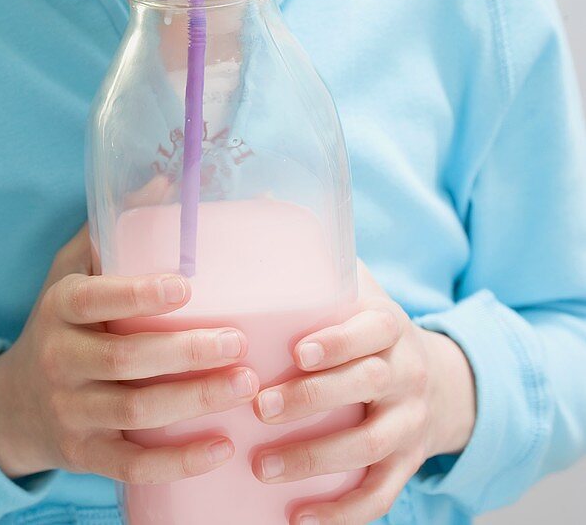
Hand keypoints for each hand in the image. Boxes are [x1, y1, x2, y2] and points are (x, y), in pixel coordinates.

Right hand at [0, 222, 259, 483]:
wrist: (12, 404)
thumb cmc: (62, 322)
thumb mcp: (73, 269)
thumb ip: (115, 227)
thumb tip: (169, 178)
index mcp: (60, 306)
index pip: (95, 299)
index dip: (138, 294)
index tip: (187, 286)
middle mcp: (60, 359)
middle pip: (125, 358)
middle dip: (185, 352)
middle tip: (238, 340)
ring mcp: (71, 411)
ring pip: (134, 412)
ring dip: (193, 401)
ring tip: (245, 384)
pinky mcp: (84, 456)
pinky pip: (133, 464)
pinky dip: (178, 461)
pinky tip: (222, 447)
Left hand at [250, 258, 476, 523]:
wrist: (440, 381)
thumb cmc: (371, 329)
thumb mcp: (359, 289)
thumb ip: (317, 258)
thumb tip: (263, 206)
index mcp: (390, 326)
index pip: (372, 330)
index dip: (339, 341)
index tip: (299, 350)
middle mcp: (407, 373)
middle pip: (366, 385)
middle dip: (312, 398)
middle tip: (260, 407)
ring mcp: (410, 423)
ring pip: (370, 446)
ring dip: (316, 459)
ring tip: (263, 467)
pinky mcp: (408, 465)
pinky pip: (380, 495)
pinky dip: (343, 512)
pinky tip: (300, 519)